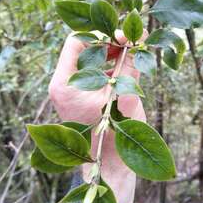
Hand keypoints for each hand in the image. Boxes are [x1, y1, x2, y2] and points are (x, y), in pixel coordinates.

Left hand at [48, 31, 145, 202]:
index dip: (102, 34)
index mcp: (64, 83)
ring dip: (113, 54)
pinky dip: (112, 67)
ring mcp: (74, 91)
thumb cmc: (115, 136)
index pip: (77, 42)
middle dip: (110, 42)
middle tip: (133, 40)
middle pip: (85, 50)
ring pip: (92, 61)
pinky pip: (97, 74)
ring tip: (134, 50)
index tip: (125, 36)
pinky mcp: (85, 97)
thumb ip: (129, 64)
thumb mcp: (124, 95)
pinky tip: (129, 65)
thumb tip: (137, 37)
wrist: (110, 167)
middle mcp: (65, 85)